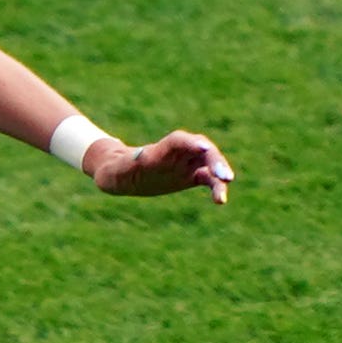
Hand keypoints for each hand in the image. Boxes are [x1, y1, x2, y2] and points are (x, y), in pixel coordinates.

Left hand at [93, 130, 233, 204]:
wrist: (122, 175)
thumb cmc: (117, 170)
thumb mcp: (116, 171)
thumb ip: (122, 168)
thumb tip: (120, 170)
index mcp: (159, 149)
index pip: (179, 141)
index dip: (192, 143)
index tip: (203, 147)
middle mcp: (176, 153)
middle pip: (202, 150)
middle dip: (215, 160)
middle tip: (226, 176)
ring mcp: (186, 164)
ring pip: (209, 165)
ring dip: (220, 176)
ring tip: (223, 196)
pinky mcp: (191, 176)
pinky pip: (208, 180)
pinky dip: (216, 188)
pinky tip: (221, 201)